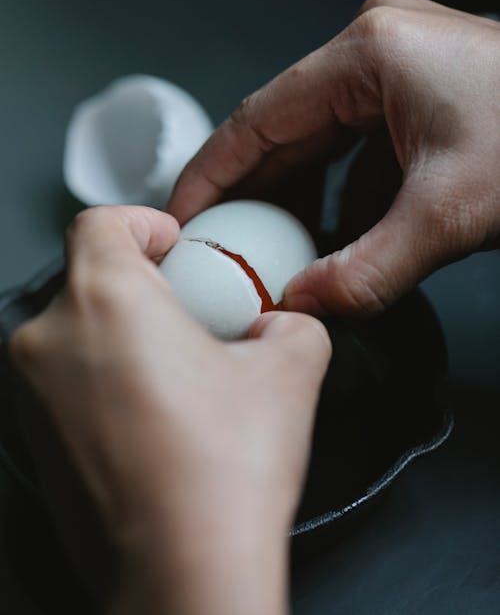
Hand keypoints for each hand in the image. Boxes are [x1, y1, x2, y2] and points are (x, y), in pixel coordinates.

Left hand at [9, 205, 330, 614]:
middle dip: (142, 283)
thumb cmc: (221, 472)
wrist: (181, 572)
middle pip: (89, 276)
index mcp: (105, 298)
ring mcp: (30, 393)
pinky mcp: (31, 437)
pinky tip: (154, 414)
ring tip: (178, 370)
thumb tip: (283, 324)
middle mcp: (50, 338)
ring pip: (76, 329)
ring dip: (123, 332)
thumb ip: (293, 324)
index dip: (143, 222)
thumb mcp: (290, 371)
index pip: (100, 221)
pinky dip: (103, 376)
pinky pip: (66, 379)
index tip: (173, 244)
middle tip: (192, 312)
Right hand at [168, 0, 499, 315]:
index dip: (211, 173)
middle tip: (220, 246)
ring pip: (317, 139)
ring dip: (294, 196)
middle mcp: (372, 50)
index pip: (257, 119)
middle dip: (251, 193)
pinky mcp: (414, 94)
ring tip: (267, 250)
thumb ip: (367, 269)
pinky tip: (329, 234)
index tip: (182, 216)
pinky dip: (337, 190)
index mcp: (366, 55)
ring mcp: (395, 68)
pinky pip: (353, 144)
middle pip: (282, 129)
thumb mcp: (448, 215)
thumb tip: (306, 305)